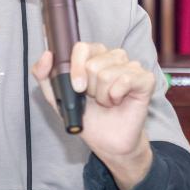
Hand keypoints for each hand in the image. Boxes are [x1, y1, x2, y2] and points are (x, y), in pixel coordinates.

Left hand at [32, 42, 154, 189]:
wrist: (108, 142)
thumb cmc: (88, 117)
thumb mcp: (58, 98)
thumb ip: (45, 75)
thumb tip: (46, 55)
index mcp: (94, 56)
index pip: (82, 47)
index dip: (76, 67)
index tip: (76, 87)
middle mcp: (113, 57)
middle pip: (93, 63)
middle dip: (89, 88)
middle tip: (95, 98)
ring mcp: (131, 66)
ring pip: (107, 73)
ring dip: (102, 95)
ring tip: (106, 102)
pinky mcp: (145, 79)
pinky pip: (126, 79)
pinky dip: (116, 96)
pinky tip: (118, 102)